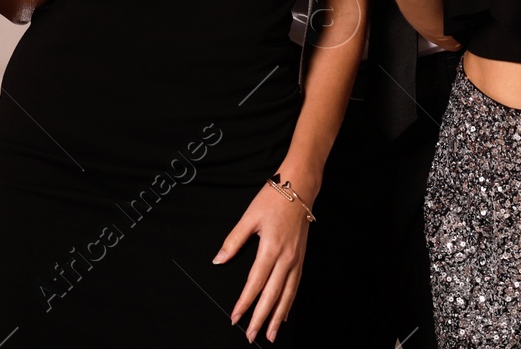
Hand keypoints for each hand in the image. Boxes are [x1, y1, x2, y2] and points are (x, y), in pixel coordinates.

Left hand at [213, 178, 313, 342]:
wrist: (300, 187)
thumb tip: (218, 260)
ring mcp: (297, 260)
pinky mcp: (302, 258)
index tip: (235, 317)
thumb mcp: (249, 216)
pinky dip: (289, 303)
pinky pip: (296, 286)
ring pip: (287, 295)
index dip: (244, 302)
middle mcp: (286, 258)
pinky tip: (284, 314)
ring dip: (278, 317)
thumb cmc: (274, 198)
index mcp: (270, 248)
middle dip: (261, 318)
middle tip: (250, 336)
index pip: (255, 283)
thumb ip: (233, 241)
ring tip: (271, 335)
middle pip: (272, 295)